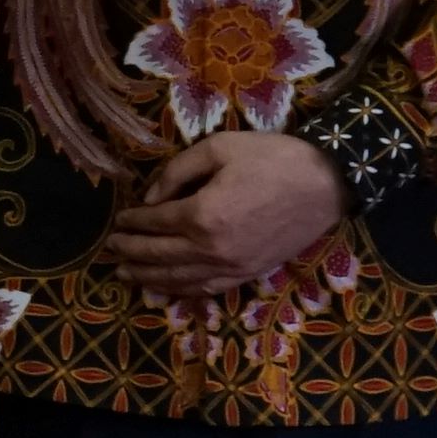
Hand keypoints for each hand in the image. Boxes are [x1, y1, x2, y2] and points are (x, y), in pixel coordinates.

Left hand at [104, 128, 350, 299]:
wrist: (326, 183)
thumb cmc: (273, 158)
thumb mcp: (220, 148)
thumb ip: (178, 172)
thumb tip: (151, 198)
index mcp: (203, 215)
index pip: (156, 222)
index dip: (133, 222)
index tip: (119, 220)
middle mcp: (212, 249)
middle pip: (160, 256)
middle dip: (131, 253)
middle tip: (110, 250)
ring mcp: (232, 267)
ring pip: (180, 279)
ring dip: (149, 278)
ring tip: (126, 275)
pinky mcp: (249, 274)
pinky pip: (208, 289)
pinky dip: (182, 289)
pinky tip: (168, 287)